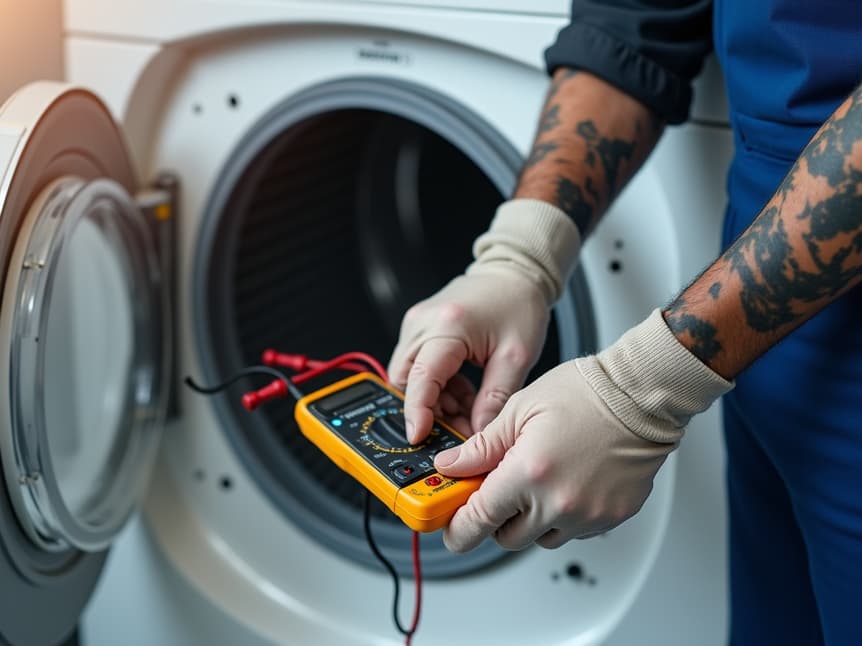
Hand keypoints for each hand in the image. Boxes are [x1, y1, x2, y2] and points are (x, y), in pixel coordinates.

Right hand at [388, 199, 581, 443]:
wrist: (513, 273)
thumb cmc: (517, 305)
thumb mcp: (515, 358)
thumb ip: (495, 400)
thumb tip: (479, 434)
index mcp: (447, 327)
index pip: (422, 378)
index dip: (418, 412)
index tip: (419, 437)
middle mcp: (423, 323)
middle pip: (407, 381)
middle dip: (429, 410)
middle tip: (458, 427)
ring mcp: (417, 324)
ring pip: (410, 376)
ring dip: (434, 399)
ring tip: (468, 408)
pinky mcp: (419, 328)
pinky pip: (418, 365)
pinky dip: (437, 385)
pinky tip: (463, 392)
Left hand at [434, 309, 733, 551]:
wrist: (640, 395)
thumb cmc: (584, 393)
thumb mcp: (519, 411)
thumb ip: (481, 446)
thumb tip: (450, 466)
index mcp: (530, 472)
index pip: (480, 519)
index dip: (459, 530)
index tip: (451, 530)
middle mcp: (559, 502)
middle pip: (508, 537)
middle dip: (495, 519)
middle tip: (496, 490)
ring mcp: (588, 515)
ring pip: (542, 538)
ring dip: (530, 519)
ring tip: (537, 480)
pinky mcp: (611, 517)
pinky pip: (574, 531)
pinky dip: (562, 515)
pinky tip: (565, 483)